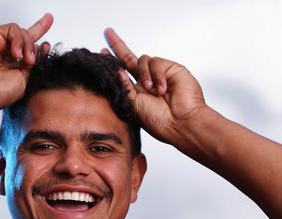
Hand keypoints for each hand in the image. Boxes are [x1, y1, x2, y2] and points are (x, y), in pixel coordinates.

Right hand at [0, 13, 53, 113]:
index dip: (40, 46)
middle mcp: (5, 53)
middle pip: (26, 35)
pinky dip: (19, 40)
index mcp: (13, 65)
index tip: (48, 46)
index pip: (28, 50)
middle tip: (47, 35)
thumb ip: (33, 65)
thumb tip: (43, 49)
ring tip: (27, 60)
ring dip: (29, 46)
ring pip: (22, 33)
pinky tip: (16, 54)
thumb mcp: (25, 80)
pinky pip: (13, 29)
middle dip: (40, 27)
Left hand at [103, 28, 212, 144]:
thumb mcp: (134, 104)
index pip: (121, 72)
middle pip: (129, 58)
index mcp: (136, 91)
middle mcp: (147, 80)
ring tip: (150, 90)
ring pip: (142, 59)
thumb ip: (124, 86)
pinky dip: (156, 74)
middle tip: (107, 32)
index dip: (112, 62)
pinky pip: (156, 62)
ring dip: (144, 74)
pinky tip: (162, 89)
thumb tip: (116, 70)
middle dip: (117, 45)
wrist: (180, 123)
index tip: (101, 52)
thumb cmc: (158, 120)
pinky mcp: (171, 68)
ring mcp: (159, 73)